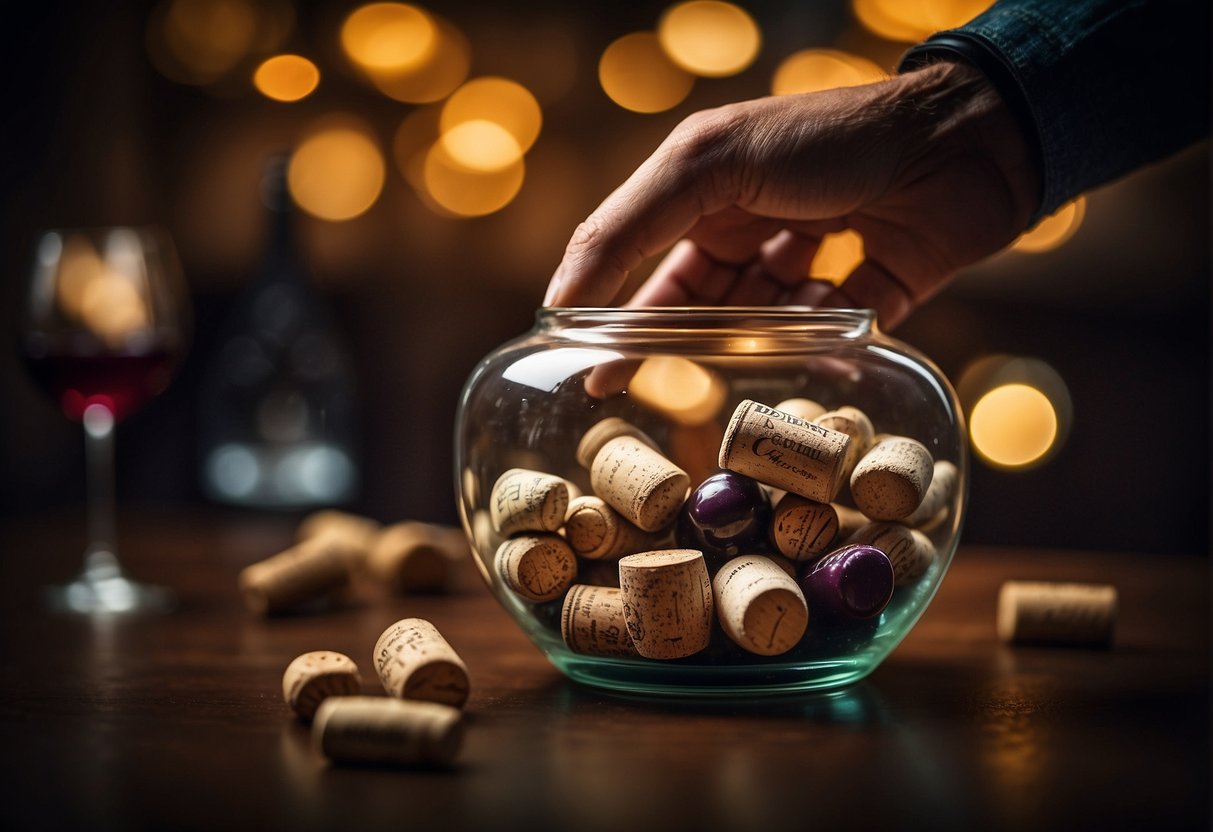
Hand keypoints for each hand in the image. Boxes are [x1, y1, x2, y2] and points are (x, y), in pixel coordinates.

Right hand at [544, 60, 1040, 329]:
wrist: (965, 137)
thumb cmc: (829, 137)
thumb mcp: (710, 160)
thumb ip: (631, 224)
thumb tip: (565, 293)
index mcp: (709, 192)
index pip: (640, 262)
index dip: (610, 315)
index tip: (586, 370)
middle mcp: (755, 228)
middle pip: (700, 305)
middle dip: (683, 342)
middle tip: (652, 390)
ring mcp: (812, 262)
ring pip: (763, 326)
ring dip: (763, 334)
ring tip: (774, 327)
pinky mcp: (869, 294)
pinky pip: (832, 340)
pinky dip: (826, 343)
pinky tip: (830, 327)